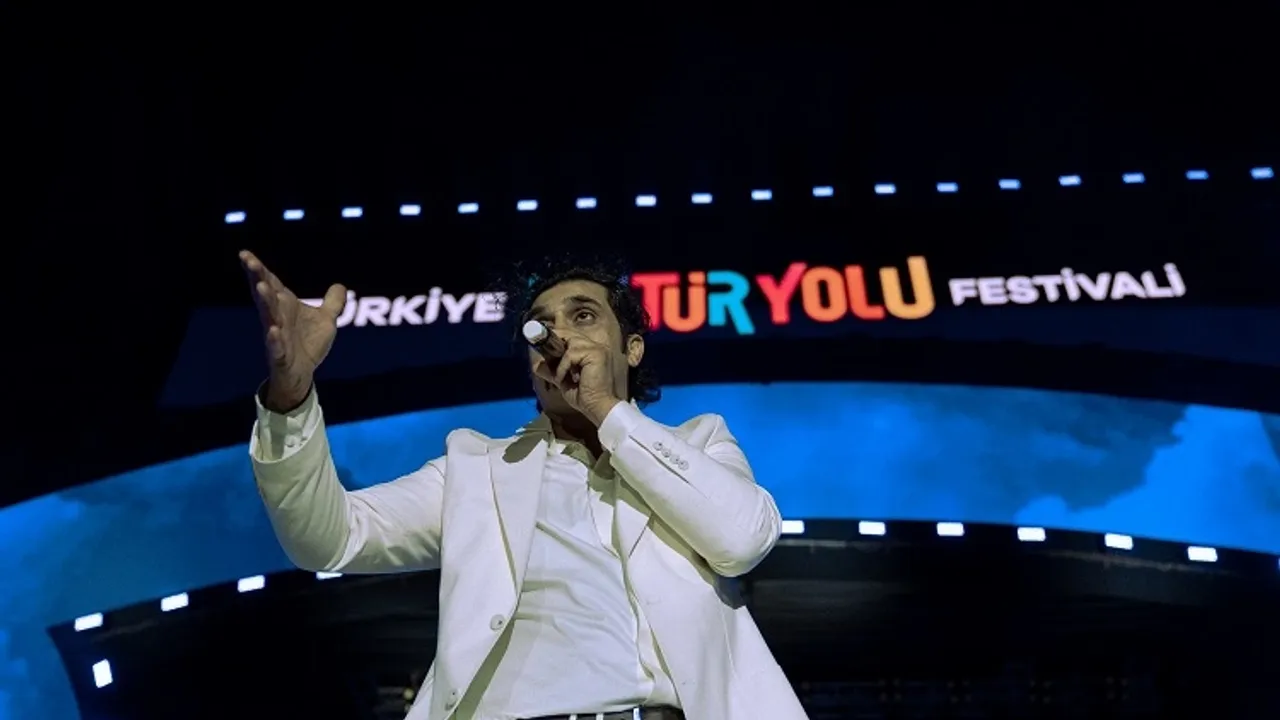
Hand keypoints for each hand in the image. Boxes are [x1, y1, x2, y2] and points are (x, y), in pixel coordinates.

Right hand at [240, 250, 346, 411]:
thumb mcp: (325, 321)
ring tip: (261, 287)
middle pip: (266, 295)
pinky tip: (274, 331)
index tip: (244, 253)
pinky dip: (275, 339)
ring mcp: (277, 337)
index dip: (259, 269)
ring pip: (268, 317)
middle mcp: (278, 318)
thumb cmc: (308, 345)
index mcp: (285, 307)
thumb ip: (332, 303)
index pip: (271, 283)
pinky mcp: (280, 356)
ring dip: (265, 302)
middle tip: (249, 262)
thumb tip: (340, 286)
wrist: (302, 375)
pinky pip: (276, 347)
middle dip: (258, 278)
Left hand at [533, 331, 621, 424]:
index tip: (544, 348)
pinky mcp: (596, 354)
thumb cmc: (585, 397)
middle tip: (546, 356)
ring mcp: (597, 349)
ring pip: (570, 341)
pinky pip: (571, 354)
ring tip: (560, 376)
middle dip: (554, 343)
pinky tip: (564, 379)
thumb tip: (537, 365)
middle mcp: (596, 346)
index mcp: (591, 351)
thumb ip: (553, 370)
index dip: (556, 340)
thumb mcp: (563, 381)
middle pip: (569, 333)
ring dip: (560, 360)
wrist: (598, 408)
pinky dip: (563, 367)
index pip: (571, 336)